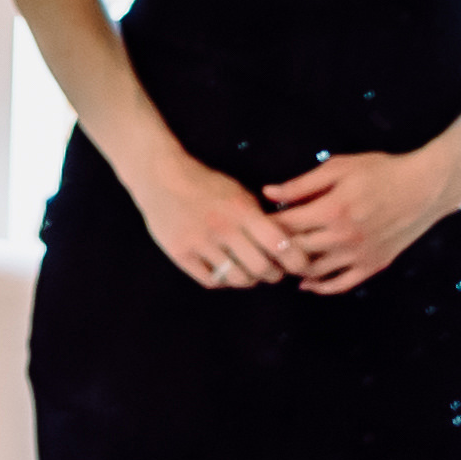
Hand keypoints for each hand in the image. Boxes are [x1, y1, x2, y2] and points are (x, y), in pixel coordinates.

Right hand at [124, 150, 307, 293]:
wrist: (160, 178)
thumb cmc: (206, 185)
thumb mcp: (239, 193)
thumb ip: (261, 218)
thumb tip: (288, 245)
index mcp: (242, 210)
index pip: (280, 244)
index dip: (296, 260)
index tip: (299, 265)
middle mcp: (222, 228)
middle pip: (261, 268)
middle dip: (274, 274)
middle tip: (273, 272)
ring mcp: (199, 242)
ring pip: (237, 279)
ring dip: (249, 280)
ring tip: (249, 273)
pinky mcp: (180, 253)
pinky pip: (211, 281)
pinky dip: (223, 280)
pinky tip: (224, 271)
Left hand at [261, 149, 460, 297]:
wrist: (425, 187)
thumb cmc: (381, 171)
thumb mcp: (339, 168)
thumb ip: (301, 184)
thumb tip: (268, 193)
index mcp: (331, 209)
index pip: (285, 225)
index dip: (265, 225)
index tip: (253, 224)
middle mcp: (343, 237)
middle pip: (296, 250)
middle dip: (275, 249)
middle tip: (260, 246)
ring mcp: (359, 255)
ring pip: (315, 271)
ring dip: (293, 269)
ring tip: (279, 263)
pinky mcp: (373, 265)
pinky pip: (341, 284)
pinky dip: (321, 287)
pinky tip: (307, 283)